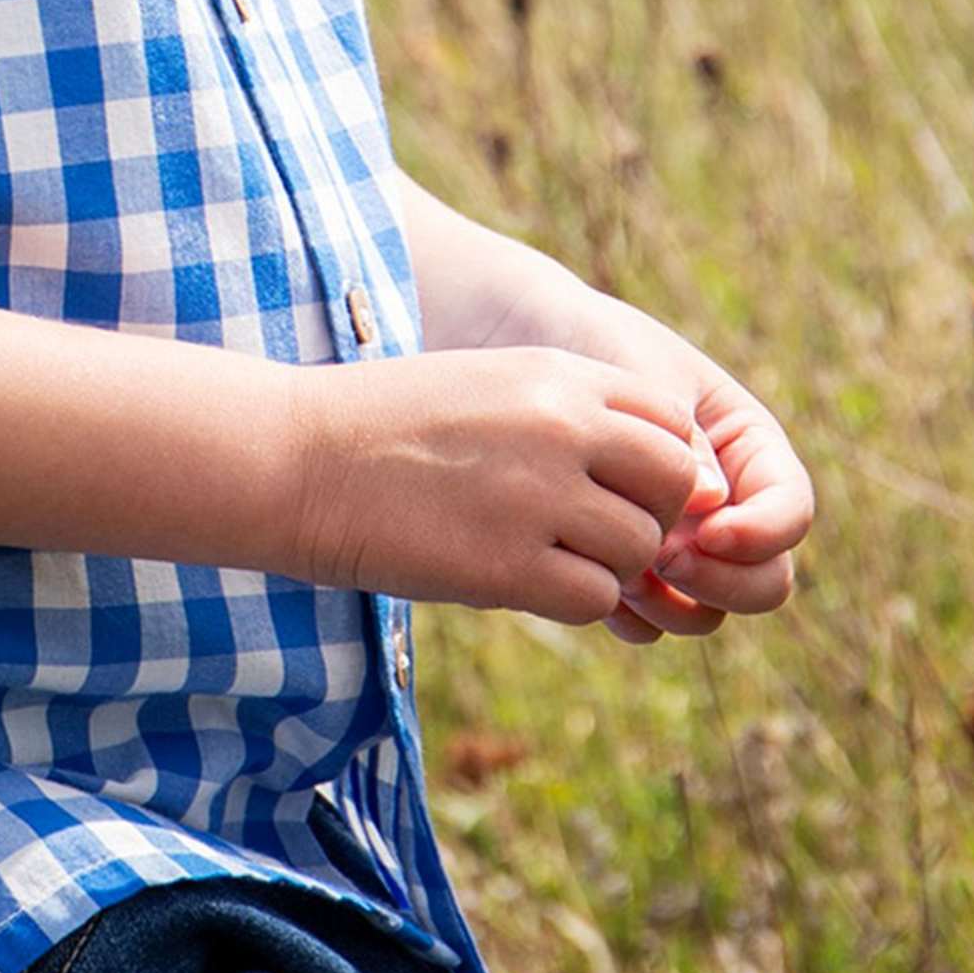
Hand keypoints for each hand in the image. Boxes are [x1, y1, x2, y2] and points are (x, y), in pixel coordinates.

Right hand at [289, 346, 704, 630]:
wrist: (299, 459)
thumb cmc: (387, 422)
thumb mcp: (489, 383)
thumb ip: (567, 410)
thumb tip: (646, 463)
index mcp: (558, 374)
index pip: (672, 422)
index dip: (656, 462)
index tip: (615, 483)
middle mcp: (562, 428)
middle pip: (675, 484)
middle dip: (649, 515)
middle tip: (595, 529)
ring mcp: (538, 498)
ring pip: (640, 549)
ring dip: (606, 563)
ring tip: (544, 554)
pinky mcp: (508, 568)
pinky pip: (594, 598)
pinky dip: (571, 599)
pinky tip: (520, 580)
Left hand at [570, 303, 815, 646]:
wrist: (529, 347)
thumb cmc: (597, 345)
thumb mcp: (642, 372)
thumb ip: (679, 436)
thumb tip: (712, 503)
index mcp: (749, 449)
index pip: (791, 511)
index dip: (764, 534)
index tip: (710, 533)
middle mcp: (727, 505)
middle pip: (767, 579)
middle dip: (724, 581)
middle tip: (664, 558)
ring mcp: (683, 543)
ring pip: (712, 610)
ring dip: (678, 607)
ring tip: (624, 573)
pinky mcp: (633, 567)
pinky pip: (653, 621)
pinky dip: (635, 618)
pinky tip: (599, 588)